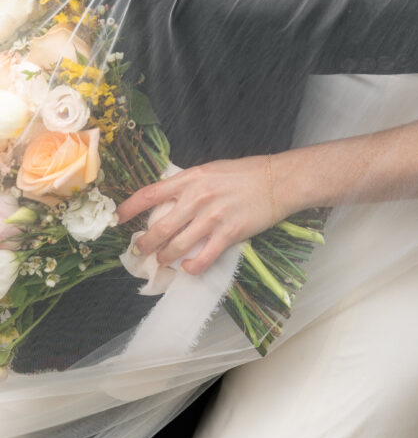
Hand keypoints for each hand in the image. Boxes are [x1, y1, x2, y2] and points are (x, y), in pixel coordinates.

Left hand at [115, 157, 275, 275]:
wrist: (278, 180)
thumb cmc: (246, 173)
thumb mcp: (211, 170)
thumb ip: (189, 184)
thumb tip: (169, 199)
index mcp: (191, 178)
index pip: (150, 194)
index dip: (130, 208)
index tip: (118, 219)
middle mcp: (197, 198)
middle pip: (159, 228)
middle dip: (144, 244)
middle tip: (139, 251)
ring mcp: (213, 217)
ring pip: (176, 246)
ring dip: (165, 258)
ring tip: (163, 261)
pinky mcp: (229, 234)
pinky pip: (202, 258)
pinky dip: (191, 267)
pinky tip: (188, 268)